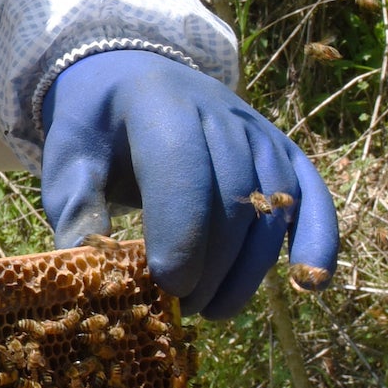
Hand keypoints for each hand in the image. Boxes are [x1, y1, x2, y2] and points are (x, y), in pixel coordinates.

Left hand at [39, 50, 337, 319]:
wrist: (131, 78)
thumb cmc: (97, 129)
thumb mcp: (69, 158)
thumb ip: (75, 207)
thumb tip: (85, 267)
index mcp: (156, 101)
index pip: (181, 165)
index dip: (180, 230)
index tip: (167, 285)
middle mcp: (217, 108)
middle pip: (231, 194)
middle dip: (211, 261)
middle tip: (182, 307)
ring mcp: (256, 127)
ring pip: (272, 203)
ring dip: (249, 267)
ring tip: (213, 309)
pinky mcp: (282, 148)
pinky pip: (312, 193)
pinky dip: (318, 238)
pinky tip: (311, 283)